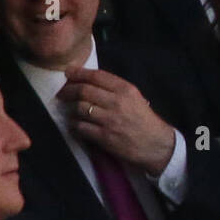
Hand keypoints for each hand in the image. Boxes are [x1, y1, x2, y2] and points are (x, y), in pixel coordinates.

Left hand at [59, 68, 176, 177]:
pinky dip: (74, 126)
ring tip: (69, 110)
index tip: (68, 73)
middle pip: (84, 91)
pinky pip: (81, 128)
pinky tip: (74, 125)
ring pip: (80, 109)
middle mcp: (117, 102)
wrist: (156, 146)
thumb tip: (90, 83)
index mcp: (125, 89)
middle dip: (69, 91)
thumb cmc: (145, 121)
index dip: (78, 73)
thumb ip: (115, 89)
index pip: (96, 76)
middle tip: (62, 93)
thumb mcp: (135, 98)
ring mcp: (110, 120)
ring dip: (71, 109)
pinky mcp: (105, 137)